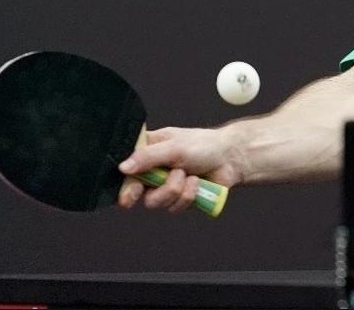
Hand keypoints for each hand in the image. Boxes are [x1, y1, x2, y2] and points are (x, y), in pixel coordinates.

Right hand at [117, 126, 243, 213]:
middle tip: (162, 182)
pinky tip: (196, 183)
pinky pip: (174, 207)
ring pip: (155, 202)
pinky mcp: (178, 200)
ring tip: (188, 174)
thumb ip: (148, 157)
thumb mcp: (175, 147)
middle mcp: (152, 171)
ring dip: (174, 188)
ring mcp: (164, 187)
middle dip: (151, 188)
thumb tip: (123, 167)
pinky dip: (187, 195)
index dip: (123, 184)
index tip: (130, 191)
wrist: (231, 159)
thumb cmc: (204, 145)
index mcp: (147, 153)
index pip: (124, 171)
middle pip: (134, 192)